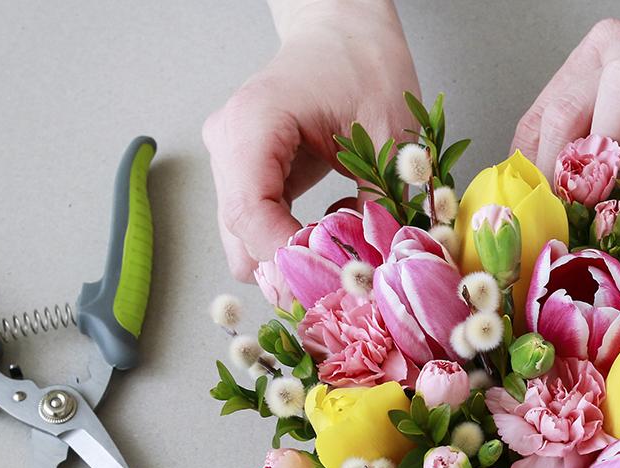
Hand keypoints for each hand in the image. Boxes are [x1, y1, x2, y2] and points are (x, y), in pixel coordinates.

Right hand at [203, 1, 418, 280]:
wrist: (344, 33)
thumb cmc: (364, 66)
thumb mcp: (391, 136)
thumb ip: (383, 203)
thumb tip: (380, 267)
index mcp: (254, 124)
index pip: (251, 214)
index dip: (289, 259)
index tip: (336, 283)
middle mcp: (227, 145)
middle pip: (242, 238)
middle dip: (293, 269)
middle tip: (348, 280)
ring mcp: (229, 164)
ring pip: (245, 244)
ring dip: (292, 261)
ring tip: (344, 255)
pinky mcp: (244, 178)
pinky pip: (257, 232)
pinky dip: (292, 246)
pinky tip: (332, 234)